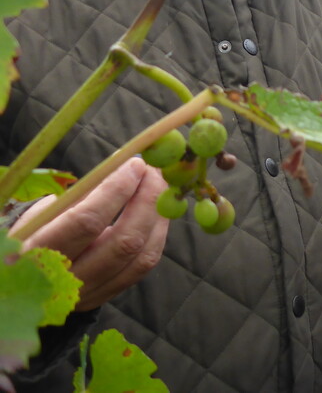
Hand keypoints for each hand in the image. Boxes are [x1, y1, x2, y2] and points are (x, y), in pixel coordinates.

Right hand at [11, 158, 169, 310]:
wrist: (22, 282)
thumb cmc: (33, 235)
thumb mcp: (42, 214)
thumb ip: (79, 196)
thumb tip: (123, 170)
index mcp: (40, 252)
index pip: (88, 220)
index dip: (117, 190)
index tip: (135, 164)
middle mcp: (67, 278)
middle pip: (124, 241)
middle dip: (148, 200)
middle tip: (155, 171)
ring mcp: (90, 292)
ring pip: (141, 256)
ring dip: (158, 216)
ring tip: (161, 186)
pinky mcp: (107, 294)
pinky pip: (143, 266)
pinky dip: (157, 235)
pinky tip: (158, 212)